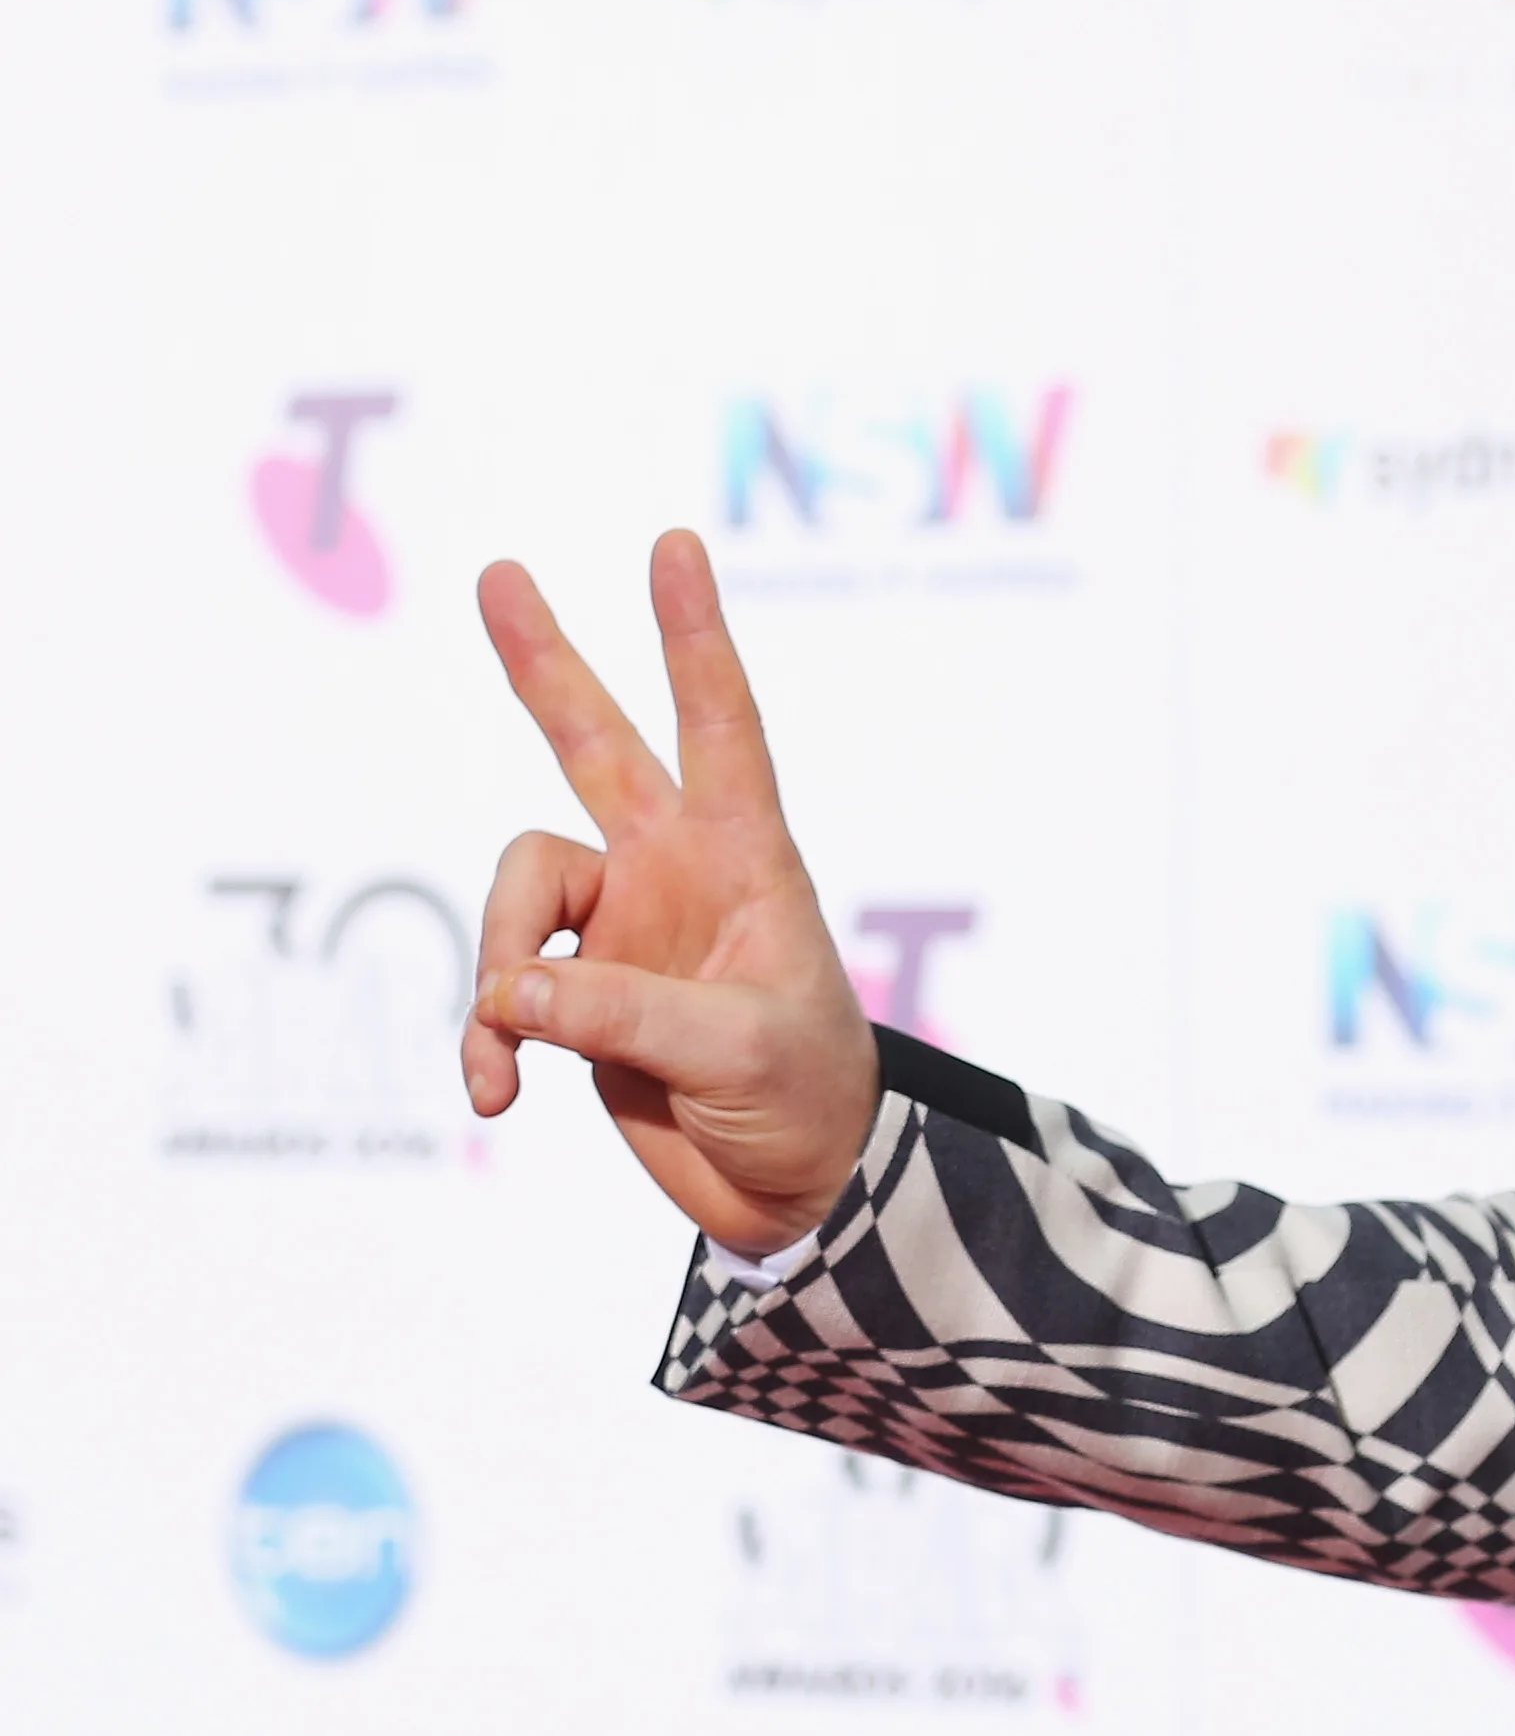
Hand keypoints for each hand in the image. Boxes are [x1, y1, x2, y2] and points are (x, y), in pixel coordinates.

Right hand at [463, 531, 879, 1256]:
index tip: (674, 547)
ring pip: (517, 895)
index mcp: (745, 859)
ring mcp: (621, 928)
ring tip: (508, 1055)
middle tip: (500, 572)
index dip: (694, 638)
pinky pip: (500, 992)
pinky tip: (494, 1097)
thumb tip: (510, 988)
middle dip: (547, 664)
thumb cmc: (807, 1098)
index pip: (720, 727)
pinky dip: (486, 1041)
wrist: (796, 1188)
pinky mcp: (578, 995)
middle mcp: (674, 873)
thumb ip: (626, 1013)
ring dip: (499, 970)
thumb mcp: (739, 1052)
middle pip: (596, 745)